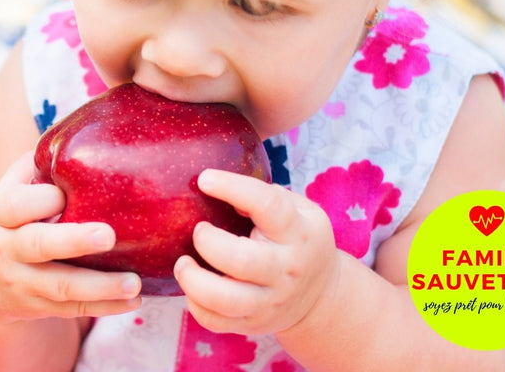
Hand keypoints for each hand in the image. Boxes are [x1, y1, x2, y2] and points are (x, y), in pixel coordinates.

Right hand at [0, 153, 141, 324]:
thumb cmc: (5, 221)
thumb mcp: (8, 191)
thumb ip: (37, 166)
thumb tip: (85, 125)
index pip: (15, 206)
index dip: (40, 199)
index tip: (64, 194)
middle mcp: (5, 251)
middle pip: (37, 246)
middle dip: (72, 241)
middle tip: (108, 235)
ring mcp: (21, 283)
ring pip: (60, 287)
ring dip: (99, 286)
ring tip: (134, 284)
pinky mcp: (38, 307)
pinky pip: (73, 310)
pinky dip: (105, 307)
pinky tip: (135, 300)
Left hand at [174, 169, 339, 335]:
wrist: (321, 296)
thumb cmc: (298, 240)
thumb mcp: (300, 211)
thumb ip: (267, 196)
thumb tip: (216, 184)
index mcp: (299, 233)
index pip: (267, 206)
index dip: (232, 188)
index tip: (204, 179)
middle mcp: (285, 270)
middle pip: (241, 261)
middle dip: (207, 242)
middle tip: (198, 230)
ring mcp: (269, 302)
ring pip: (224, 300)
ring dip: (192, 280)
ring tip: (183, 263)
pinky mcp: (252, 324)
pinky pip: (215, 321)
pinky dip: (194, 305)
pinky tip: (192, 286)